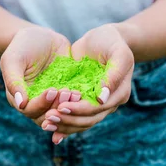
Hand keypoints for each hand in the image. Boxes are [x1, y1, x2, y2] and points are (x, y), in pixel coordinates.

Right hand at [0, 27, 79, 126]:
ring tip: (76, 93)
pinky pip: (74, 103)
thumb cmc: (21, 47)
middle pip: (48, 117)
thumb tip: (20, 103)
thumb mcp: (13, 60)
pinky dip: (79, 102)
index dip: (42, 104)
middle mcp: (37, 104)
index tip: (52, 90)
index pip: (31, 111)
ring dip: (70, 107)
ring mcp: (53, 100)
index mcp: (21, 99)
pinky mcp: (66, 92)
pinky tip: (83, 92)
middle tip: (66, 92)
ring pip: (62, 113)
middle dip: (58, 107)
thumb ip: (14, 81)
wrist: (40, 36)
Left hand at [40, 24, 134, 143]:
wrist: (104, 38)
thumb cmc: (112, 42)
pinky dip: (63, 123)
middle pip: (88, 120)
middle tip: (49, 117)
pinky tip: (48, 127)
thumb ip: (114, 75)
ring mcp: (96, 104)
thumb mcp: (119, 54)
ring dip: (63, 125)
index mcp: (119, 94)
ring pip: (81, 122)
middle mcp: (109, 103)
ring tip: (46, 124)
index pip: (98, 109)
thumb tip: (102, 99)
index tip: (61, 107)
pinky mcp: (84, 100)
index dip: (80, 110)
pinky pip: (74, 116)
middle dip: (68, 120)